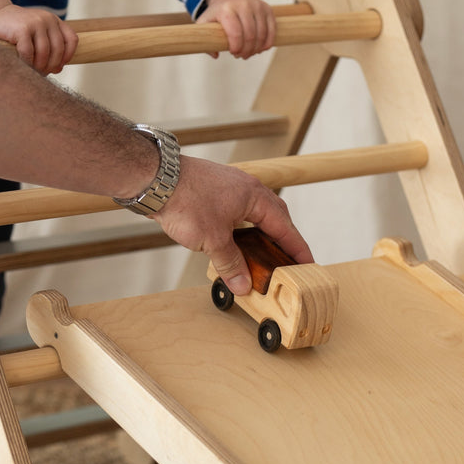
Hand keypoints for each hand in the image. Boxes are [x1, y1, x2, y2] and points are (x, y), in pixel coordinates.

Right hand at [0, 0, 77, 74]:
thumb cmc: (17, 32)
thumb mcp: (37, 36)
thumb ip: (49, 49)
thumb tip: (58, 69)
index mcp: (54, 21)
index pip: (71, 40)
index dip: (67, 57)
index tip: (57, 67)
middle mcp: (48, 19)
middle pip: (58, 49)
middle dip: (51, 66)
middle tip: (42, 73)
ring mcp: (35, 22)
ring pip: (45, 52)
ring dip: (39, 66)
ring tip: (32, 72)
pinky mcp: (22, 28)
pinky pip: (29, 52)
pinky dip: (26, 62)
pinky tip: (21, 65)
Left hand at [155, 155, 311, 293]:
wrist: (155, 178)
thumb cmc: (185, 200)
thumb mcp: (212, 239)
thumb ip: (230, 263)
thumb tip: (243, 284)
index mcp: (255, 196)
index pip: (285, 227)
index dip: (297, 248)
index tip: (308, 263)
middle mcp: (247, 189)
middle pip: (274, 217)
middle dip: (282, 239)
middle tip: (287, 260)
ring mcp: (230, 188)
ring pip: (255, 214)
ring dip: (261, 234)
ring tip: (263, 255)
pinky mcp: (214, 191)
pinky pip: (238, 212)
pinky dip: (243, 229)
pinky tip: (236, 242)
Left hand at [197, 0, 275, 59]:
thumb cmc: (217, 14)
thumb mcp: (204, 23)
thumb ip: (203, 39)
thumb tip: (215, 55)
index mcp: (227, 9)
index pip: (235, 33)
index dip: (236, 47)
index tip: (234, 53)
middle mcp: (243, 5)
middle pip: (250, 36)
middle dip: (246, 50)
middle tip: (241, 55)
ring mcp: (257, 6)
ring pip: (262, 34)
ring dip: (256, 49)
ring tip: (249, 53)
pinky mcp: (267, 9)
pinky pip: (272, 30)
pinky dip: (267, 43)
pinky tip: (260, 48)